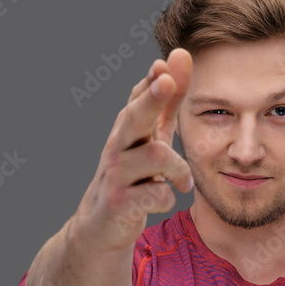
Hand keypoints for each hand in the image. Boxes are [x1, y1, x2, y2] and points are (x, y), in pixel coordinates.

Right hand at [71, 48, 193, 250]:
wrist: (100, 227)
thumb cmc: (132, 176)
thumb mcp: (149, 139)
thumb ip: (167, 104)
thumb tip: (180, 58)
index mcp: (127, 130)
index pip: (137, 98)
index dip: (151, 82)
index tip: (164, 63)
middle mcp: (117, 147)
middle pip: (134, 117)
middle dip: (151, 99)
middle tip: (166, 82)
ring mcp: (116, 175)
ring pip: (155, 157)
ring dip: (179, 169)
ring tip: (184, 182)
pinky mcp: (120, 204)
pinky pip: (154, 195)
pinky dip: (168, 197)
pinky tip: (168, 198)